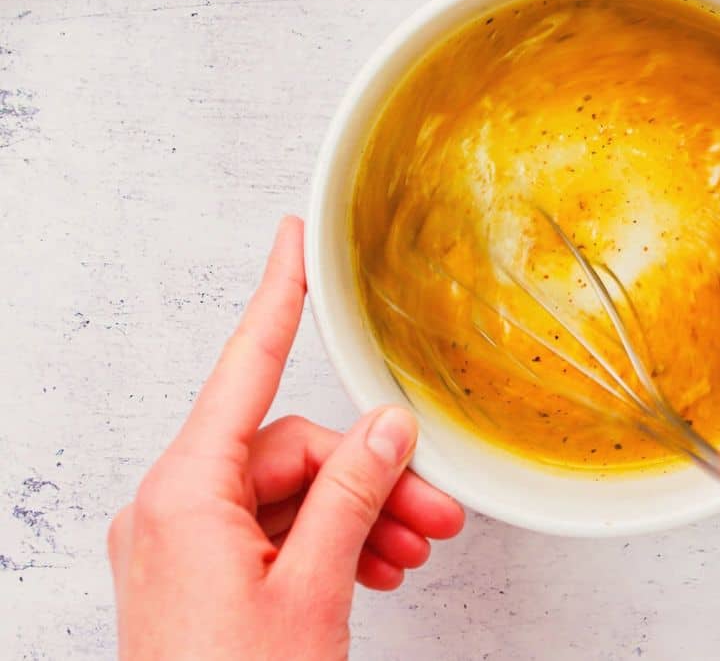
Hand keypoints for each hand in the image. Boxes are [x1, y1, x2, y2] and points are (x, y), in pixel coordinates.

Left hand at [107, 217, 464, 660]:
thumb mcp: (310, 591)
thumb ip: (352, 496)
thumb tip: (388, 427)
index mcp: (182, 496)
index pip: (244, 370)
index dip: (276, 297)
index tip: (292, 240)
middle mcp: (173, 509)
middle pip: (291, 453)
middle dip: (371, 478)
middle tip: (434, 512)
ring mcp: (185, 546)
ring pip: (292, 497)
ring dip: (360, 518)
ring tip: (415, 551)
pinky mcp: (202, 579)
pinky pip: (275, 534)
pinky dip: (329, 545)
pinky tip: (375, 569)